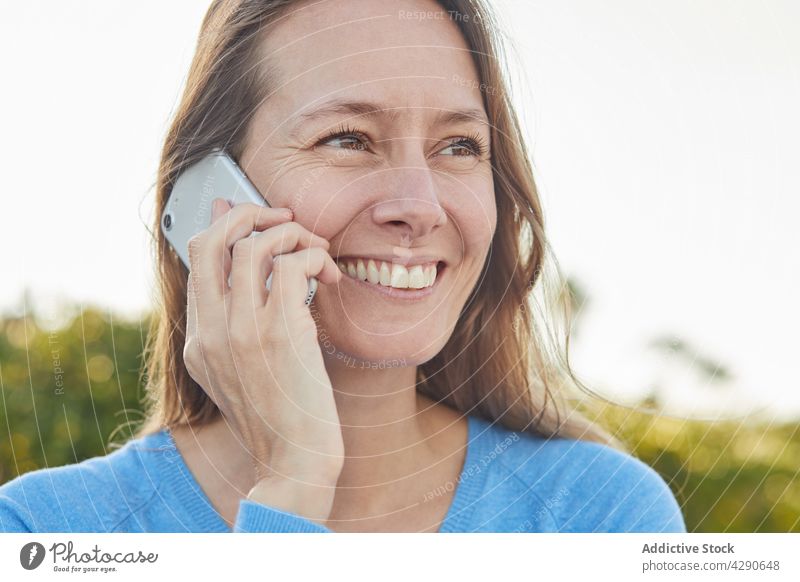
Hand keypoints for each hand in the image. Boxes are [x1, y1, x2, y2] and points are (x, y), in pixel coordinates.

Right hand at [183, 197, 344, 522]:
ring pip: (254, 245)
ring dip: (293, 234)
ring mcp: (241, 330)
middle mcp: (211, 332)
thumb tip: (254, 276)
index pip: (196, 262)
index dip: (221, 226)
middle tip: (282, 216)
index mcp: (198, 342)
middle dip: (247, 213)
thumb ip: (239, 328)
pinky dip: (315, 258)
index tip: (242, 209)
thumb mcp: (242, 375)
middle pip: (210, 241)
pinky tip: (330, 277)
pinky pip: (293, 265)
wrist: (295, 460)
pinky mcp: (278, 332)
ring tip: (317, 250)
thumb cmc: (281, 416)